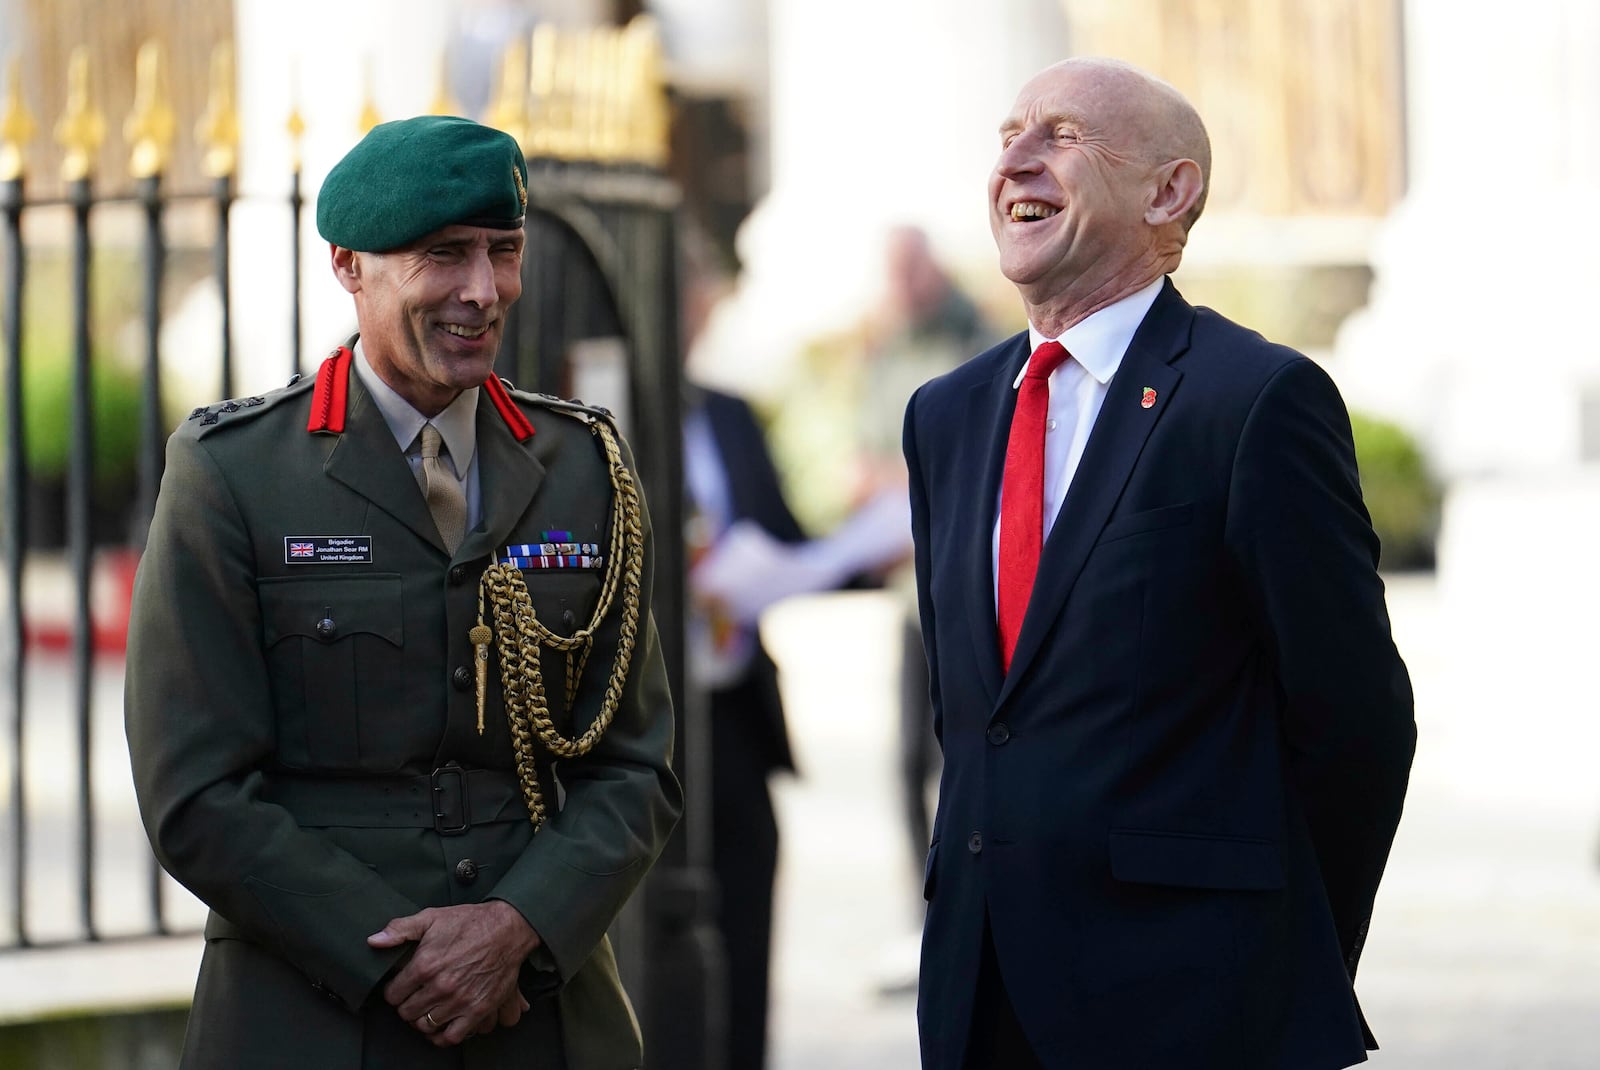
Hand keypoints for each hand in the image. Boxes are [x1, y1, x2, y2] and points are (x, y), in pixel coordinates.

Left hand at [367, 899, 541, 1046]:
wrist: (507, 929)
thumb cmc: (470, 922)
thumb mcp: (431, 917)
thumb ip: (400, 929)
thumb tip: (374, 941)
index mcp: (425, 965)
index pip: (393, 995)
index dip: (394, 990)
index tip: (401, 987)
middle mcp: (440, 987)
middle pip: (406, 1012)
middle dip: (407, 1004)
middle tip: (415, 996)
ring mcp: (459, 1001)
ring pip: (425, 1025)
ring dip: (423, 1019)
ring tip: (427, 1008)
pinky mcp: (477, 1010)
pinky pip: (451, 1036)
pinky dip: (442, 1035)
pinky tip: (441, 1024)